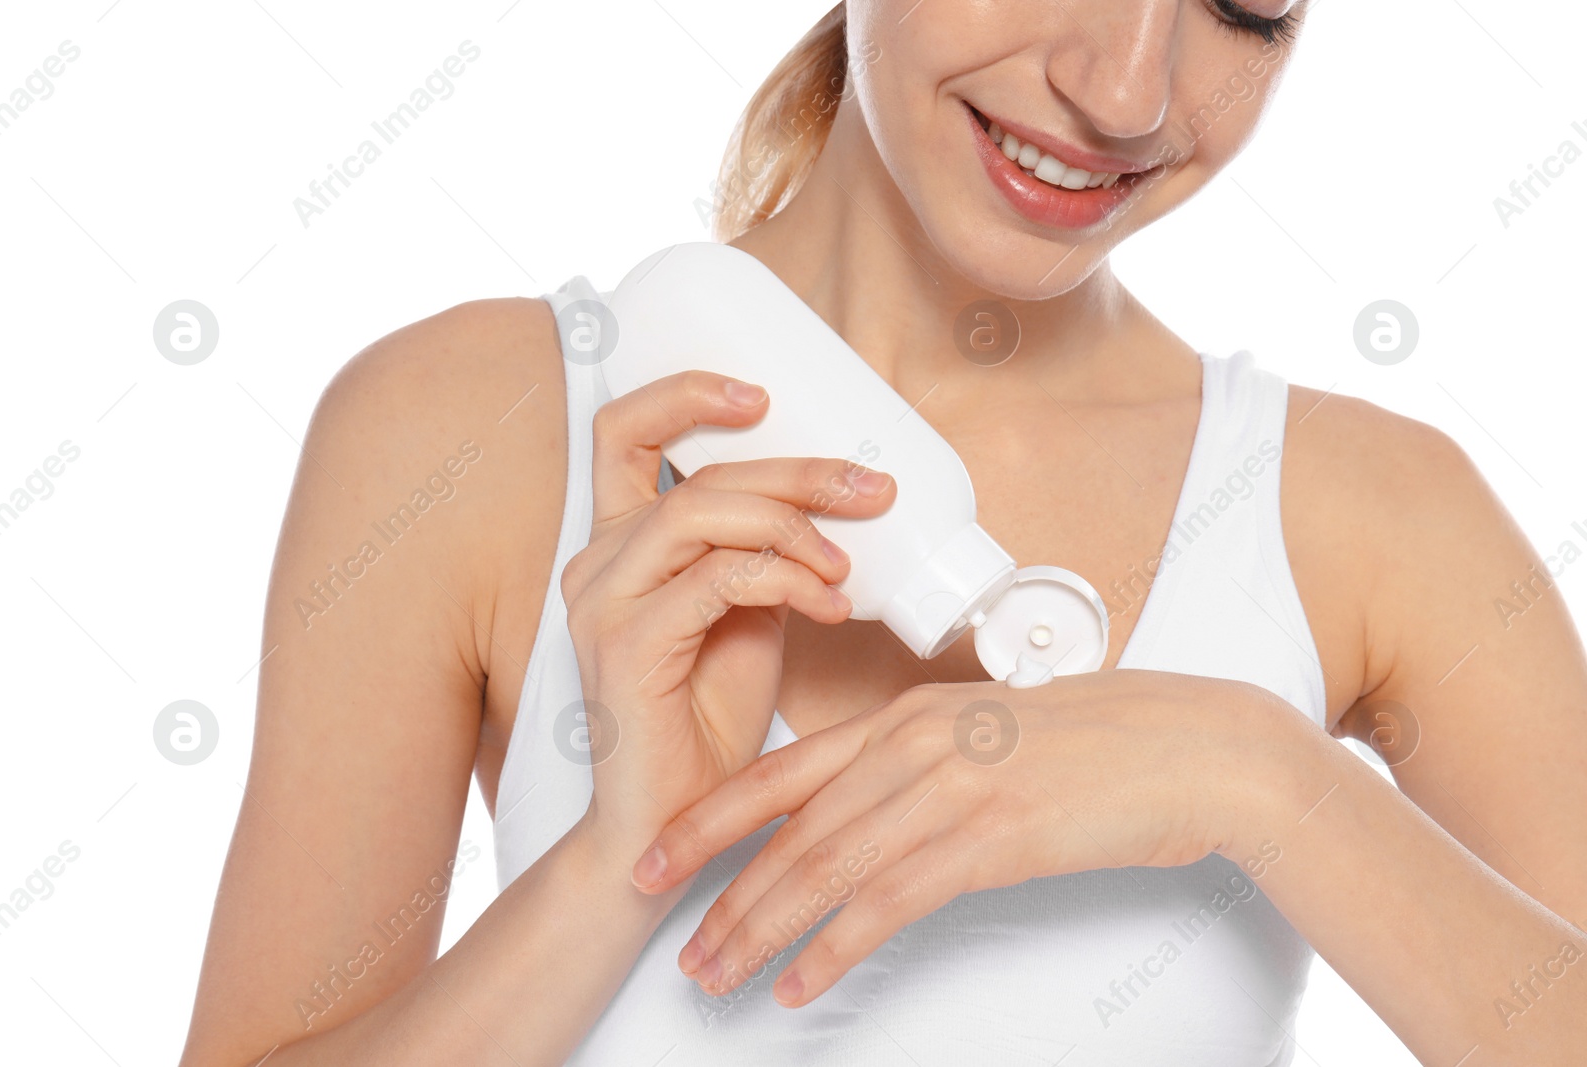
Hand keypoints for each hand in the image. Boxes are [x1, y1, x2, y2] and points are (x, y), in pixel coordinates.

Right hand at [561, 370, 894, 860]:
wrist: (675, 821)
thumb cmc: (709, 716)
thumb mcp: (747, 611)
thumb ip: (763, 551)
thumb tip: (831, 502)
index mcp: (619, 543)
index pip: (623, 432)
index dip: (686, 394)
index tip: (763, 395)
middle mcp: (597, 561)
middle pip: (695, 472)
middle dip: (796, 471)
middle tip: (868, 490)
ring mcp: (603, 601)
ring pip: (703, 512)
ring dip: (793, 525)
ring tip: (845, 564)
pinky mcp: (626, 645)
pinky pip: (718, 579)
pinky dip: (786, 580)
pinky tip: (828, 605)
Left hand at [630, 669, 1284, 1004]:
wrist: (1195, 748)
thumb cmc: (1103, 741)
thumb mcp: (992, 731)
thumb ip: (923, 761)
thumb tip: (873, 805)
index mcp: (906, 716)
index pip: (781, 773)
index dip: (711, 820)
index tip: (660, 855)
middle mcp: (912, 747)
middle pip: (789, 833)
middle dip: (721, 894)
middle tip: (677, 943)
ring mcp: (949, 791)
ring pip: (824, 872)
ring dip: (760, 931)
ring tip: (717, 976)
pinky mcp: (990, 841)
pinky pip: (888, 906)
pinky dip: (832, 951)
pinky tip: (799, 983)